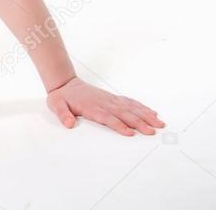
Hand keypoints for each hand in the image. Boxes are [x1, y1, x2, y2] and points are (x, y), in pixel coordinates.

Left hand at [46, 77, 165, 135]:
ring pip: (131, 108)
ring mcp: (110, 100)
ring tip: (159, 123)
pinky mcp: (113, 98)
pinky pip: (130, 102)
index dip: (119, 125)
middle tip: (152, 131)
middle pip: (124, 114)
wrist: (65, 83)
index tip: (130, 133)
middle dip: (139, 123)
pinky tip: (152, 113)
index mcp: (92, 107)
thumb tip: (68, 123)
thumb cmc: (62, 97)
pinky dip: (142, 107)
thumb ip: (62, 114)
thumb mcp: (56, 105)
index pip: (108, 118)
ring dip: (146, 116)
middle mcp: (104, 103)